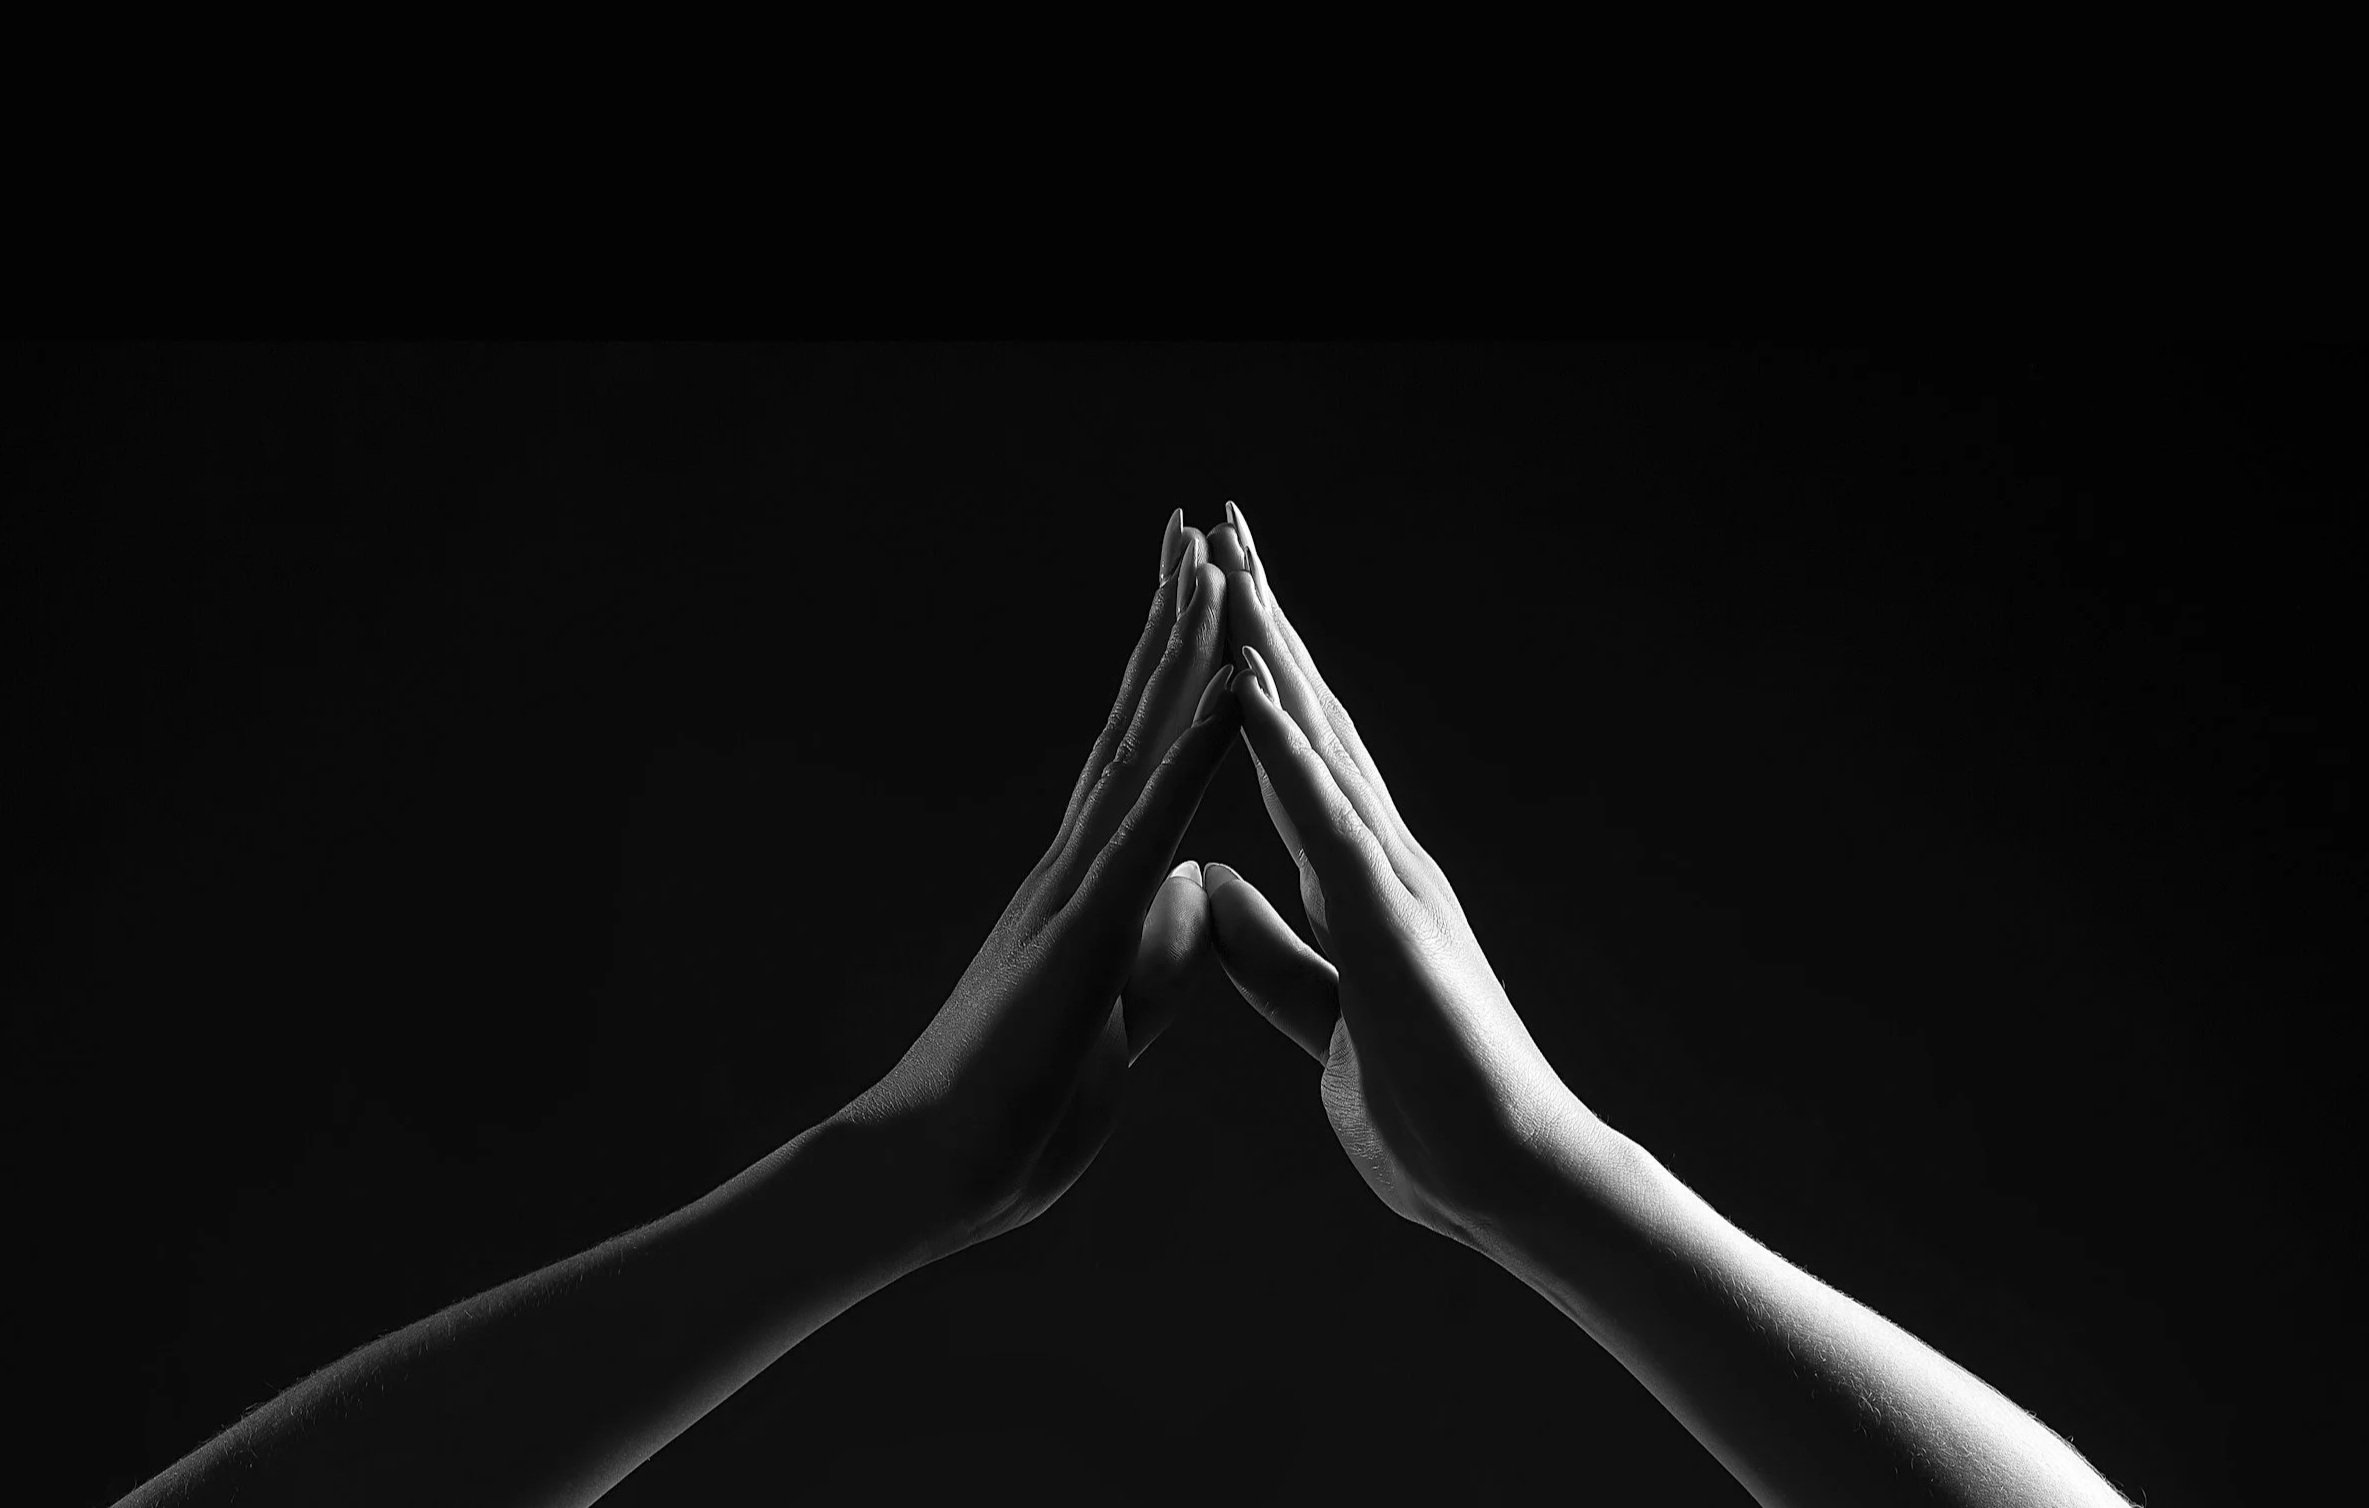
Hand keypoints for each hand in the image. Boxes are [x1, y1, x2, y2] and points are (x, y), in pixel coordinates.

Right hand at [835, 511, 1239, 1256]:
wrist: (935, 1177)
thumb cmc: (1017, 1114)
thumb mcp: (1119, 1018)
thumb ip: (1154, 951)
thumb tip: (1194, 885)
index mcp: (1094, 889)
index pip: (1148, 762)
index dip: (1181, 679)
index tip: (1207, 598)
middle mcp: (1080, 865)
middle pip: (1137, 723)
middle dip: (1172, 625)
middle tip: (1198, 529)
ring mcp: (1075, 890)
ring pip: (1138, 749)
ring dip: (1179, 655)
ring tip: (1208, 563)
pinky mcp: (1080, 932)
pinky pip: (1147, 831)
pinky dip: (1192, 759)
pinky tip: (1225, 696)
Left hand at [1200, 502, 1592, 1244]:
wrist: (1505, 1181)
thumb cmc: (1429, 1109)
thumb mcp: (1317, 1013)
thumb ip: (1269, 950)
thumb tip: (1207, 886)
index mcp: (1354, 884)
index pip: (1290, 758)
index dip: (1248, 679)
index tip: (1212, 604)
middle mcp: (1379, 861)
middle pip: (1309, 717)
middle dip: (1263, 619)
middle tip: (1222, 525)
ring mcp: (1391, 884)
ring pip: (1321, 742)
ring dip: (1273, 649)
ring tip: (1231, 561)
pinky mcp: (1392, 925)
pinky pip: (1326, 822)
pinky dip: (1285, 752)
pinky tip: (1249, 688)